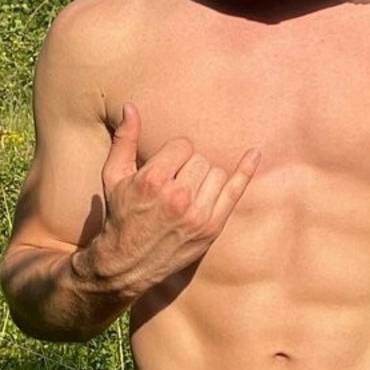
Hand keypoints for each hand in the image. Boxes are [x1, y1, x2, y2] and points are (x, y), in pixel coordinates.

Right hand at [88, 102, 260, 296]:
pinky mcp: (212, 228)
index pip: (182, 145)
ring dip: (204, 177)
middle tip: (174, 183)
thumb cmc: (120, 215)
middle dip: (187, 166)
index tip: (165, 168)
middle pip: (200, 159)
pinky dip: (246, 171)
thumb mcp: (113, 176)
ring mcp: (198, 215)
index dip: (173, 154)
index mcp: (153, 181)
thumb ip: (124, 140)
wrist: (127, 263)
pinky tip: (255, 154)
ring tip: (187, 191)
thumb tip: (130, 106)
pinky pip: (235, 192)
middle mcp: (178, 198)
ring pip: (217, 172)